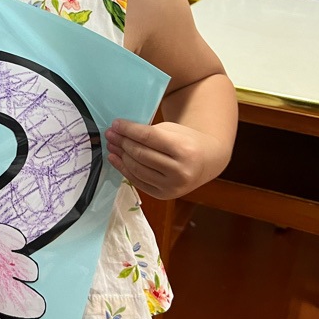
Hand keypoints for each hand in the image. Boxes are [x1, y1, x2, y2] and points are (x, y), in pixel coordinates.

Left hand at [104, 119, 229, 199]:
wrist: (207, 161)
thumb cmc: (188, 142)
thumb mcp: (173, 131)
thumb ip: (149, 133)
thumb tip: (120, 133)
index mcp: (184, 149)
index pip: (148, 137)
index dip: (128, 130)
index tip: (116, 124)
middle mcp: (179, 171)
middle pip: (141, 154)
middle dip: (122, 142)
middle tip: (110, 134)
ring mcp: (172, 186)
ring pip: (137, 169)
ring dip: (120, 156)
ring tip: (112, 145)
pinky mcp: (164, 195)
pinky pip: (138, 182)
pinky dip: (124, 170)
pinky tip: (115, 159)